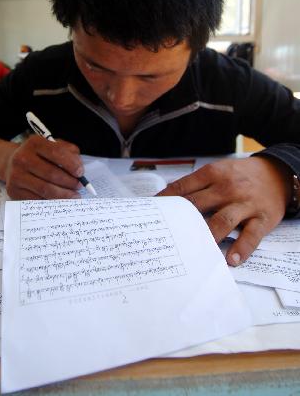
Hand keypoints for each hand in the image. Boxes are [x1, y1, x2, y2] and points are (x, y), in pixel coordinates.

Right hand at [4, 135, 83, 199]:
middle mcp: (22, 158)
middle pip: (51, 173)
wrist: (11, 162)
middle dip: (69, 182)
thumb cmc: (38, 155)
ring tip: (74, 196)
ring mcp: (16, 175)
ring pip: (45, 189)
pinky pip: (37, 200)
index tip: (80, 173)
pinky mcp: (14, 191)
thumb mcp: (53, 145)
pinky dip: (52, 202)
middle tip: (79, 186)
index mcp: (34, 143)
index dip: (71, 164)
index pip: (56, 152)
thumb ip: (69, 151)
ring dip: (63, 195)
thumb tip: (79, 167)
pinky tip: (60, 200)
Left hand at [158, 157, 291, 265]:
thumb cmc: (240, 175)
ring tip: (194, 252)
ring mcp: (245, 204)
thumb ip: (197, 184)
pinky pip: (251, 236)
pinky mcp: (263, 219)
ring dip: (207, 236)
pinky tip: (230, 260)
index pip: (183, 187)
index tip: (152, 213)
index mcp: (213, 173)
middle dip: (180, 221)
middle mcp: (228, 187)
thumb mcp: (219, 170)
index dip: (166, 200)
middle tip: (165, 237)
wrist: (278, 173)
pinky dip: (241, 249)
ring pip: (223, 221)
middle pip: (199, 205)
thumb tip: (168, 199)